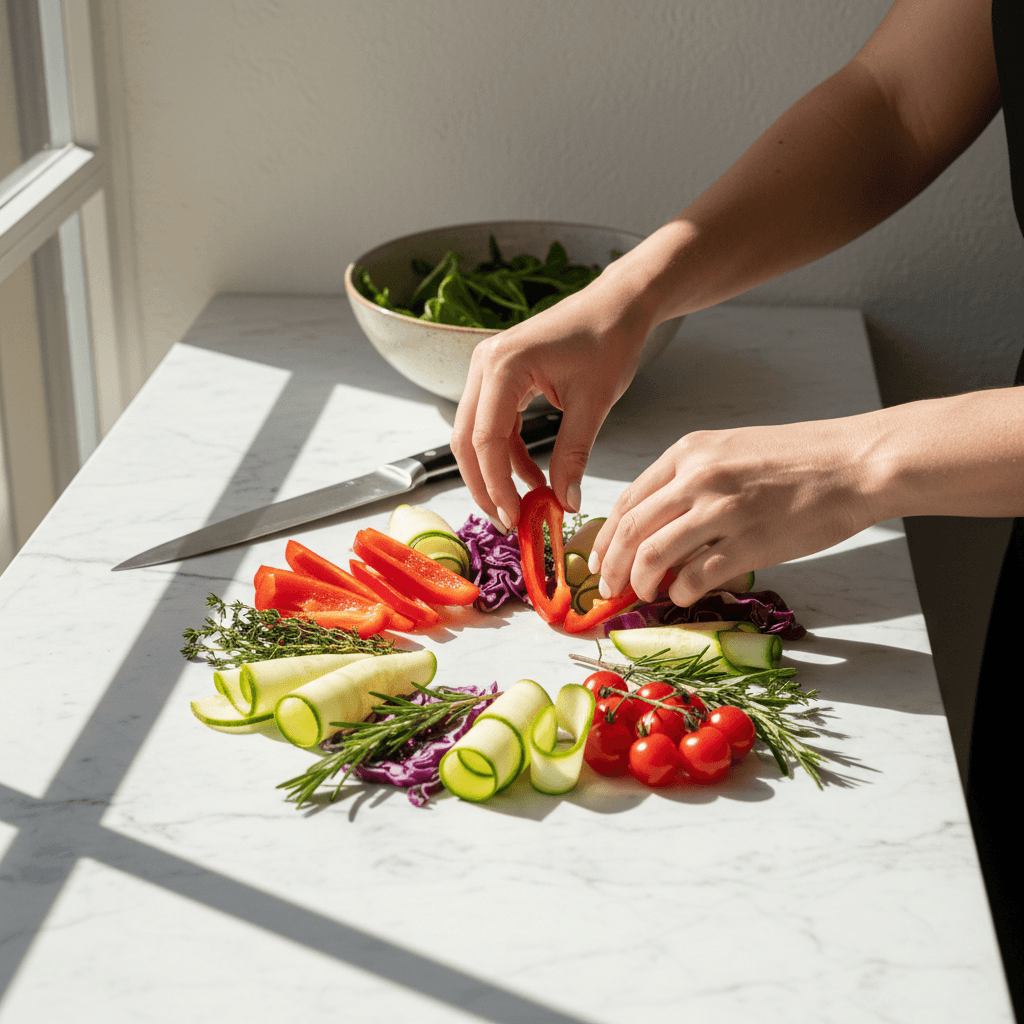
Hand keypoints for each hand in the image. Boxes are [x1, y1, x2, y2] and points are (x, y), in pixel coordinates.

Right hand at [451, 273, 652, 525]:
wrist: (616, 306)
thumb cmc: (609, 340)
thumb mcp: (594, 403)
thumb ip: (574, 454)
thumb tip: (564, 502)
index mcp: (504, 365)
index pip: (485, 439)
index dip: (496, 485)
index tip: (515, 517)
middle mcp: (485, 364)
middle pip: (467, 440)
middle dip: (485, 485)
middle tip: (508, 521)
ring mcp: (488, 370)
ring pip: (476, 436)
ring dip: (496, 473)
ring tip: (524, 505)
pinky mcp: (499, 378)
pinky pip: (493, 426)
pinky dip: (509, 456)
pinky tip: (534, 478)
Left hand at [589, 418, 877, 605]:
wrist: (855, 463)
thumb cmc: (799, 459)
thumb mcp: (731, 452)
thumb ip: (690, 482)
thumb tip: (658, 527)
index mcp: (690, 452)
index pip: (629, 499)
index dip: (607, 536)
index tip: (598, 558)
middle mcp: (699, 478)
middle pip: (632, 528)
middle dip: (611, 564)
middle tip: (608, 588)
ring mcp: (723, 510)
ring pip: (654, 554)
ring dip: (641, 582)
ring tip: (645, 594)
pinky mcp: (750, 542)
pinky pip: (697, 575)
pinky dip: (682, 593)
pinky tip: (684, 597)